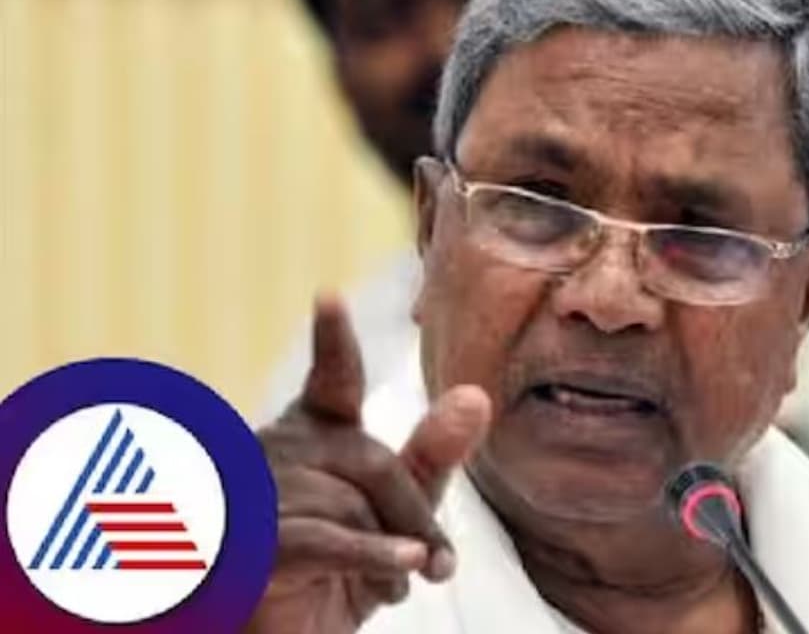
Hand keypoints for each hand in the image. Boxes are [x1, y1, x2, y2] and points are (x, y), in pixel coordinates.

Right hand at [247, 296, 490, 633]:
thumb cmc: (332, 571)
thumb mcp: (391, 517)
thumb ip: (430, 459)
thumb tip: (477, 395)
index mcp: (311, 435)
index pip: (331, 383)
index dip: (333, 343)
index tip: (329, 298)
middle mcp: (279, 454)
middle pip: (374, 464)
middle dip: (416, 516)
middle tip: (442, 566)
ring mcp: (259, 499)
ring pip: (353, 505)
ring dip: (393, 554)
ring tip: (399, 586)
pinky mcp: (256, 548)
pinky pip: (329, 540)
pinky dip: (375, 556)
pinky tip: (406, 569)